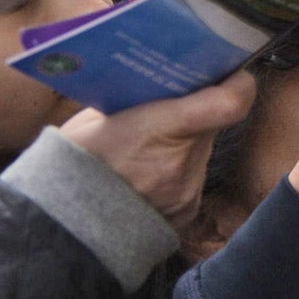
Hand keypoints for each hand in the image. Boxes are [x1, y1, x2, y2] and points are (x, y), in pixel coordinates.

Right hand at [59, 72, 256, 229]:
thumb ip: (139, 99)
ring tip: (147, 149)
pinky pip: (189, 182)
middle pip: (212, 126)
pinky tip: (145, 177)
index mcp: (162, 128)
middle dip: (196, 116)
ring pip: (199, 154)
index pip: (230, 102)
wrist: (60, 224)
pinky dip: (174, 176)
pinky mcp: (185, 212)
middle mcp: (182, 162)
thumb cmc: (73, 162)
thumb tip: (166, 83)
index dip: (238, 84)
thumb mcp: (98, 117)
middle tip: (170, 111)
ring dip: (183, 147)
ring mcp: (186, 191)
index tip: (232, 74)